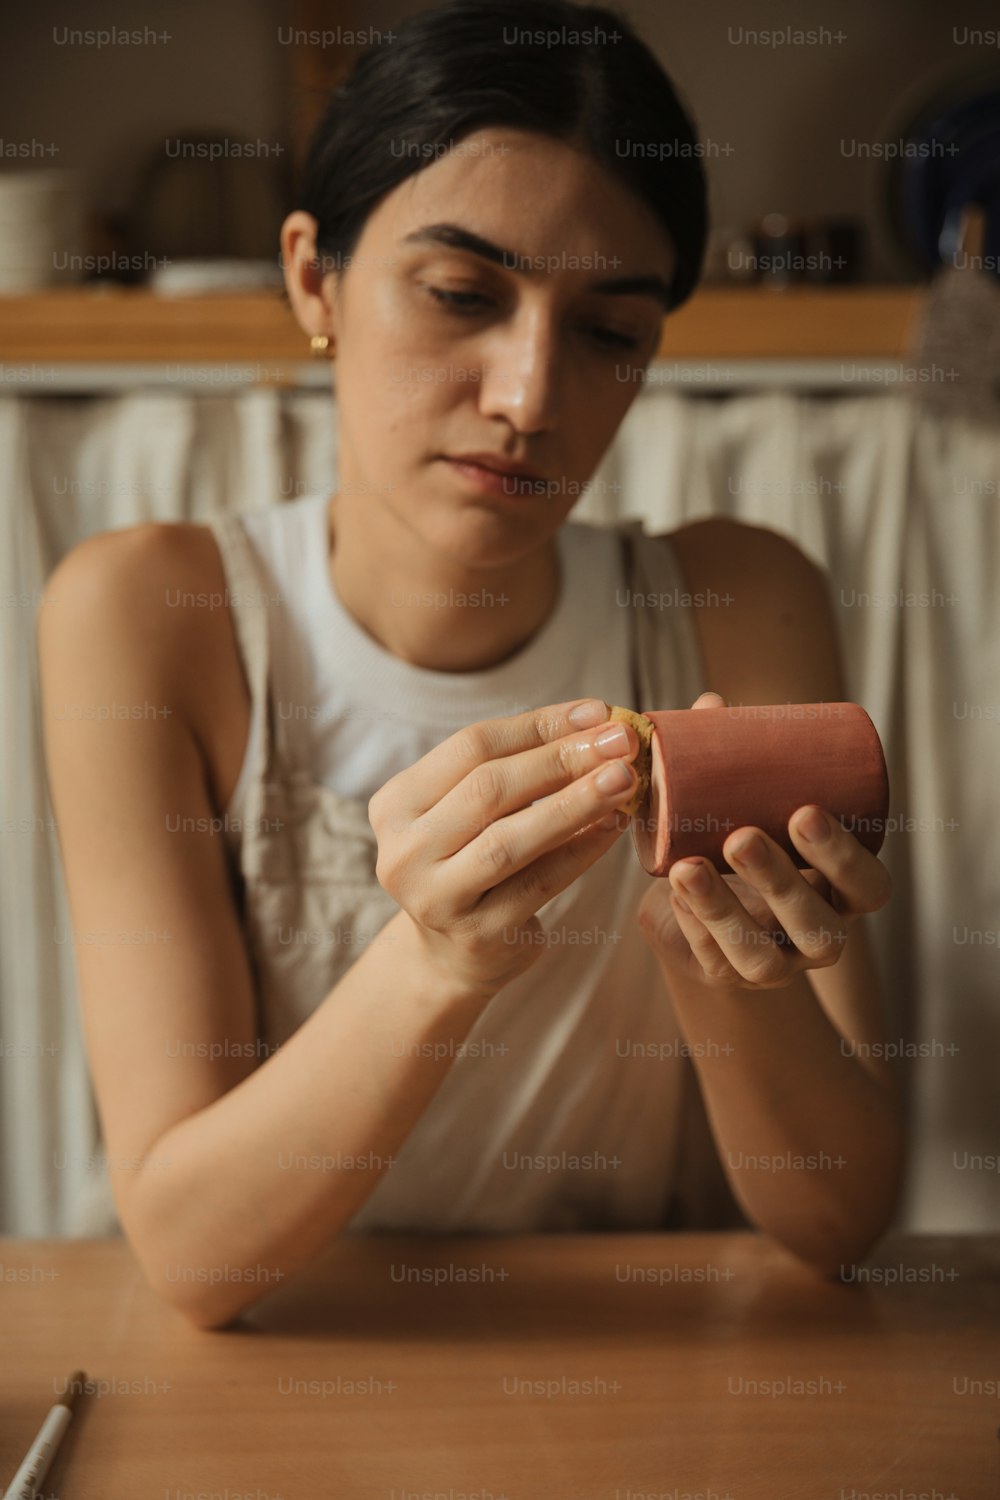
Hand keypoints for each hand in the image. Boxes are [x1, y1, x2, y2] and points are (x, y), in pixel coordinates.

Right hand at [368, 698, 638, 995]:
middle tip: (622, 739)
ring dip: (576, 802)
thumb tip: (596, 724)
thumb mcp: (471, 813)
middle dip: (561, 758)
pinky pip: (540, 883)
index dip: (536, 725)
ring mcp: (437, 898)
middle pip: (489, 788)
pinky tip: (614, 826)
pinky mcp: (479, 935)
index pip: (470, 747)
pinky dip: (581, 850)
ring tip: (624, 778)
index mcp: (395, 804)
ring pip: (512, 838)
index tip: (597, 710)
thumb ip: (515, 770)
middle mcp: (404, 852)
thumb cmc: (471, 862)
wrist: (451, 955)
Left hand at [636, 692, 891, 989]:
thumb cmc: (733, 844)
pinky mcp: (726, 978)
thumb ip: (730, 763)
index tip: (804, 811)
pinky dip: (690, 925)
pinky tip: (670, 892)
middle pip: (818, 925)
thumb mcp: (739, 807)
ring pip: (761, 958)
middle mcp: (818, 935)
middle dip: (780, 881)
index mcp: (842, 893)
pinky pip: (711, 961)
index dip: (843, 855)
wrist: (695, 911)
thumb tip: (710, 704)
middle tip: (740, 836)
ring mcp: (774, 966)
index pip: (868, 886)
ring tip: (687, 867)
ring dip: (724, 910)